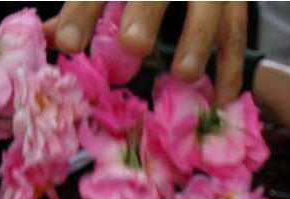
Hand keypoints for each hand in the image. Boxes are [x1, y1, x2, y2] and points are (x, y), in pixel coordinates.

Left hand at [44, 2, 247, 105]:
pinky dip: (232, 65)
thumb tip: (51, 39)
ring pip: (210, 4)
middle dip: (147, 10)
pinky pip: (237, 30)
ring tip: (183, 74)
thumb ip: (84, 8)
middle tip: (132, 45)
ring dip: (199, 38)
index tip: (68, 44)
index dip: (85, 9)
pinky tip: (223, 97)